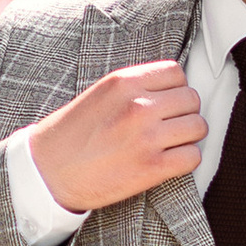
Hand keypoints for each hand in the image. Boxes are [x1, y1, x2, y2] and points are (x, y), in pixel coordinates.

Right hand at [26, 62, 207, 214]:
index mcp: (124, 82)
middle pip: (191, 99)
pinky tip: (169, 162)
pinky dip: (186, 160)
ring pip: (198, 127)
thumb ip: (134, 87)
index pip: (176, 73)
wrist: (48, 173)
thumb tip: (169, 90)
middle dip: (183, 113)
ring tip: (170, 144)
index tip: (166, 102)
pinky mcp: (152, 168)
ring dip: (188, 136)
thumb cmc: (70, 136)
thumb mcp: (99, 95)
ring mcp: (147, 137)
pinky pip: (192, 157)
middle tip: (169, 126)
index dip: (174, 89)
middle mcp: (139, 105)